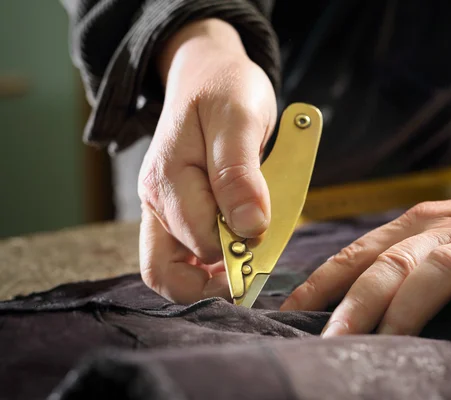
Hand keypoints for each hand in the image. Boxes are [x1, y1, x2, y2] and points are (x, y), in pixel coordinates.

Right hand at [138, 19, 276, 303]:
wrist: (207, 74)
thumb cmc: (225, 90)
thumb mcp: (240, 121)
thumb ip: (240, 175)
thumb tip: (249, 229)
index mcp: (167, 179)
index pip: (201, 243)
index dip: (239, 249)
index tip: (266, 233)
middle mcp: (155, 200)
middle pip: (175, 273)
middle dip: (223, 271)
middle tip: (258, 254)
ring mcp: (160, 208)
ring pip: (173, 273)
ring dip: (213, 276)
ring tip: (247, 258)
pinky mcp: (172, 211)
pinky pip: (182, 257)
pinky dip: (210, 265)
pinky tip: (235, 250)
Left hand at [280, 176, 450, 350]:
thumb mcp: (432, 236)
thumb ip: (394, 262)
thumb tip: (341, 303)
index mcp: (412, 226)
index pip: (355, 254)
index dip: (319, 284)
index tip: (288, 315)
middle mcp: (443, 230)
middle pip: (391, 264)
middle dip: (356, 304)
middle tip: (330, 343)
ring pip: (440, 269)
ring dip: (411, 308)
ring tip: (389, 345)